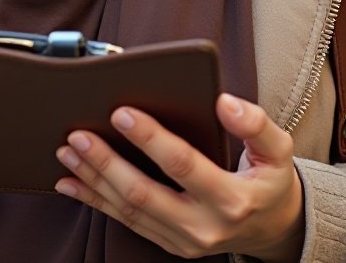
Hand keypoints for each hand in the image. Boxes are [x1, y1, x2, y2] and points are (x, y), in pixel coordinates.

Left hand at [54, 92, 303, 261]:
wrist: (272, 229)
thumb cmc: (269, 180)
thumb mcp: (278, 151)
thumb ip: (256, 124)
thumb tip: (223, 102)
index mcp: (231, 199)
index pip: (182, 165)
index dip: (150, 139)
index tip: (121, 112)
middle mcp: (204, 227)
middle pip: (144, 195)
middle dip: (106, 164)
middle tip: (78, 135)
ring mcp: (183, 241)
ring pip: (129, 211)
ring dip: (93, 181)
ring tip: (67, 151)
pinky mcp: (168, 243)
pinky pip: (126, 223)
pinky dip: (95, 201)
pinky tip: (72, 183)